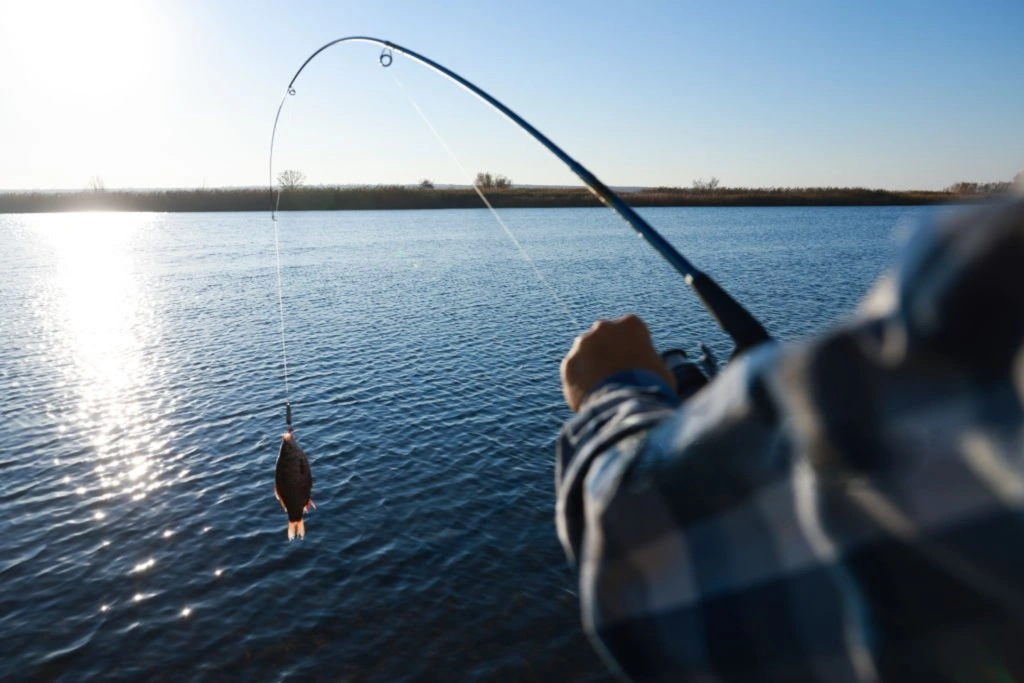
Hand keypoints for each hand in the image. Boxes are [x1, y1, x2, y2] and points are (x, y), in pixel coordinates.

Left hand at [560, 314, 675, 411]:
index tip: (632, 363)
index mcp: (630, 324)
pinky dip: (580, 383)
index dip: (631, 349)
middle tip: (614, 375)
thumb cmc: (652, 386)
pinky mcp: (568, 363)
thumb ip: (649, 362)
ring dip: (591, 367)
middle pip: (603, 339)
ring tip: (602, 388)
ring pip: (585, 354)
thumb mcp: (661, 369)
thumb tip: (648, 371)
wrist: (627, 404)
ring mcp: (583, 344)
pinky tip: (591, 396)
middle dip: (606, 353)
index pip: (628, 332)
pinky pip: (574, 373)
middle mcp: (603, 327)